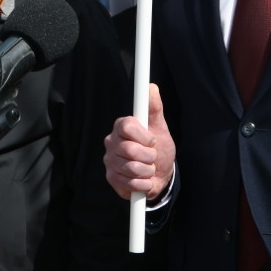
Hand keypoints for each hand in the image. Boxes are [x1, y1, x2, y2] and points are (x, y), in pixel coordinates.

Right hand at [104, 84, 174, 198]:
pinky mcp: (111, 178)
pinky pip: (129, 183)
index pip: (126, 126)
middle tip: (152, 156)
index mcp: (121, 127)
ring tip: (148, 168)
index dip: (143, 136)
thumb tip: (151, 87)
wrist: (160, 175)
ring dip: (147, 171)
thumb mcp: (160, 128)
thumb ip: (154, 108)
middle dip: (149, 156)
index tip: (152, 140)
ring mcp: (110, 161)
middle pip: (129, 149)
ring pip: (131, 168)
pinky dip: (143, 184)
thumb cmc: (158, 148)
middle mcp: (111, 142)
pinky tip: (144, 180)